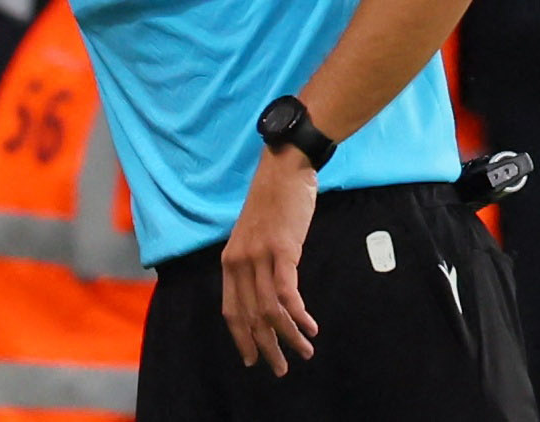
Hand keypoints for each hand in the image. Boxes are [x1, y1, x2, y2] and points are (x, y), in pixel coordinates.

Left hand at [220, 145, 319, 375]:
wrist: (284, 169)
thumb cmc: (273, 203)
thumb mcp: (255, 238)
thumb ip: (255, 265)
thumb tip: (265, 297)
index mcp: (229, 261)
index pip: (230, 310)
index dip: (241, 338)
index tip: (252, 360)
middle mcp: (239, 261)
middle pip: (249, 316)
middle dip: (265, 347)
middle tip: (281, 369)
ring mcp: (259, 255)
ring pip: (269, 309)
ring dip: (288, 336)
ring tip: (305, 351)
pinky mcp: (282, 249)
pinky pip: (286, 292)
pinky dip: (298, 314)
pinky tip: (310, 326)